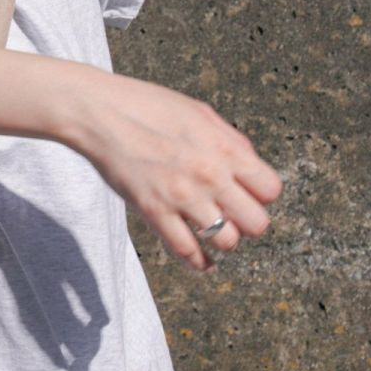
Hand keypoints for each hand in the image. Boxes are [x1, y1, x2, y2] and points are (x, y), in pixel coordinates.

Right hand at [63, 69, 282, 273]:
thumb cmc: (147, 107)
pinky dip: (198, 263)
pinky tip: (202, 262)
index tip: (247, 194)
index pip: (270, 190)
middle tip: (233, 216)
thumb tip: (248, 164)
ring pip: (226, 242)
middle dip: (248, 222)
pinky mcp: (154, 212)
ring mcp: (182, 197)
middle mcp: (210, 176)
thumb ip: (230, 140)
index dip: (261, 196)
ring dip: (222, 240)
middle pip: (256, 223)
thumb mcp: (200, 113)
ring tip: (211, 232)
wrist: (100, 113)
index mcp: (225, 149)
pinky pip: (186, 251)